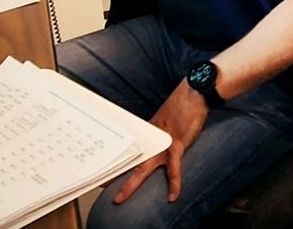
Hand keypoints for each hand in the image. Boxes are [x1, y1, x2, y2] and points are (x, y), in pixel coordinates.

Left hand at [113, 81, 209, 203]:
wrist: (194, 95)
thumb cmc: (183, 108)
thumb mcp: (167, 123)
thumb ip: (160, 134)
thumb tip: (157, 144)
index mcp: (149, 136)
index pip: (130, 152)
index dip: (116, 162)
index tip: (103, 172)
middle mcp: (152, 141)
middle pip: (129, 162)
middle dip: (113, 175)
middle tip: (98, 186)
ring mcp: (163, 144)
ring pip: (142, 169)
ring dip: (130, 184)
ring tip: (120, 198)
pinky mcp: (177, 146)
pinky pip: (174, 169)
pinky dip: (174, 184)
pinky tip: (172, 197)